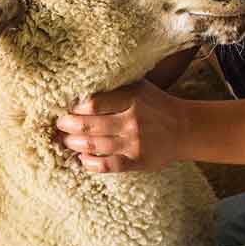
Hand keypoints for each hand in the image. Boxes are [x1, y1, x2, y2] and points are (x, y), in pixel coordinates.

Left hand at [55, 80, 181, 172]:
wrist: (185, 128)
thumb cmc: (155, 104)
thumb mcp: (138, 86)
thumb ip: (114, 84)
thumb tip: (81, 80)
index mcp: (132, 98)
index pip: (94, 102)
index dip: (74, 106)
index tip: (65, 106)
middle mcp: (132, 120)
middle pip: (90, 124)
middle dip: (68, 125)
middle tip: (59, 124)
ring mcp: (135, 143)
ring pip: (95, 145)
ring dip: (73, 143)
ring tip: (64, 140)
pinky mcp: (138, 161)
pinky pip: (108, 165)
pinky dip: (91, 164)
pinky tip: (81, 159)